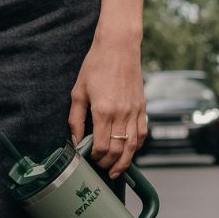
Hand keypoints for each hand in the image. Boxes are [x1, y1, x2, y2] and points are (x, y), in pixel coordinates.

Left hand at [69, 34, 145, 175]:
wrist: (119, 47)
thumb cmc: (96, 66)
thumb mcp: (78, 92)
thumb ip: (76, 120)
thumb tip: (75, 141)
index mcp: (103, 111)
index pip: (102, 147)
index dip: (95, 158)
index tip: (89, 159)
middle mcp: (122, 114)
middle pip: (118, 151)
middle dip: (109, 164)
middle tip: (101, 168)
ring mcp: (134, 111)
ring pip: (133, 146)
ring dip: (124, 162)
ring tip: (116, 170)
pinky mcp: (142, 107)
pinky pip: (143, 133)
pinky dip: (137, 146)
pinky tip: (130, 152)